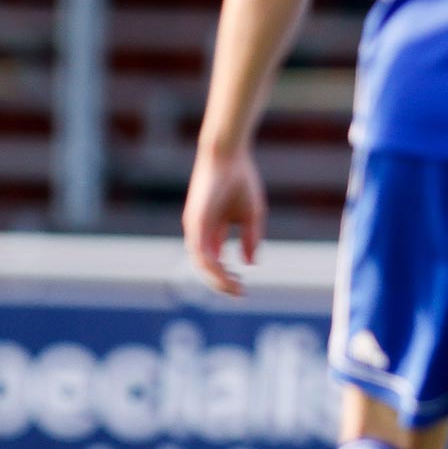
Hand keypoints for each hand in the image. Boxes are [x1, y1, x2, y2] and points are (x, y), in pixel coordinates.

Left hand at [183, 146, 266, 295]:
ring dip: (217, 279)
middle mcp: (199, 231)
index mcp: (211, 230)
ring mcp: (195, 227)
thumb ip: (251, 239)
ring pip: (201, 263)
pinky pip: (200, 251)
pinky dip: (211, 265)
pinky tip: (225, 274)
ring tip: (234, 287)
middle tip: (239, 293)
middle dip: (222, 283)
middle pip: (206, 267)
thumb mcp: (252, 215)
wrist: (228, 155)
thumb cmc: (240, 180)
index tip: (244, 288)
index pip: (215, 261)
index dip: (228, 277)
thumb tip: (250, 264)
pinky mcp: (195, 221)